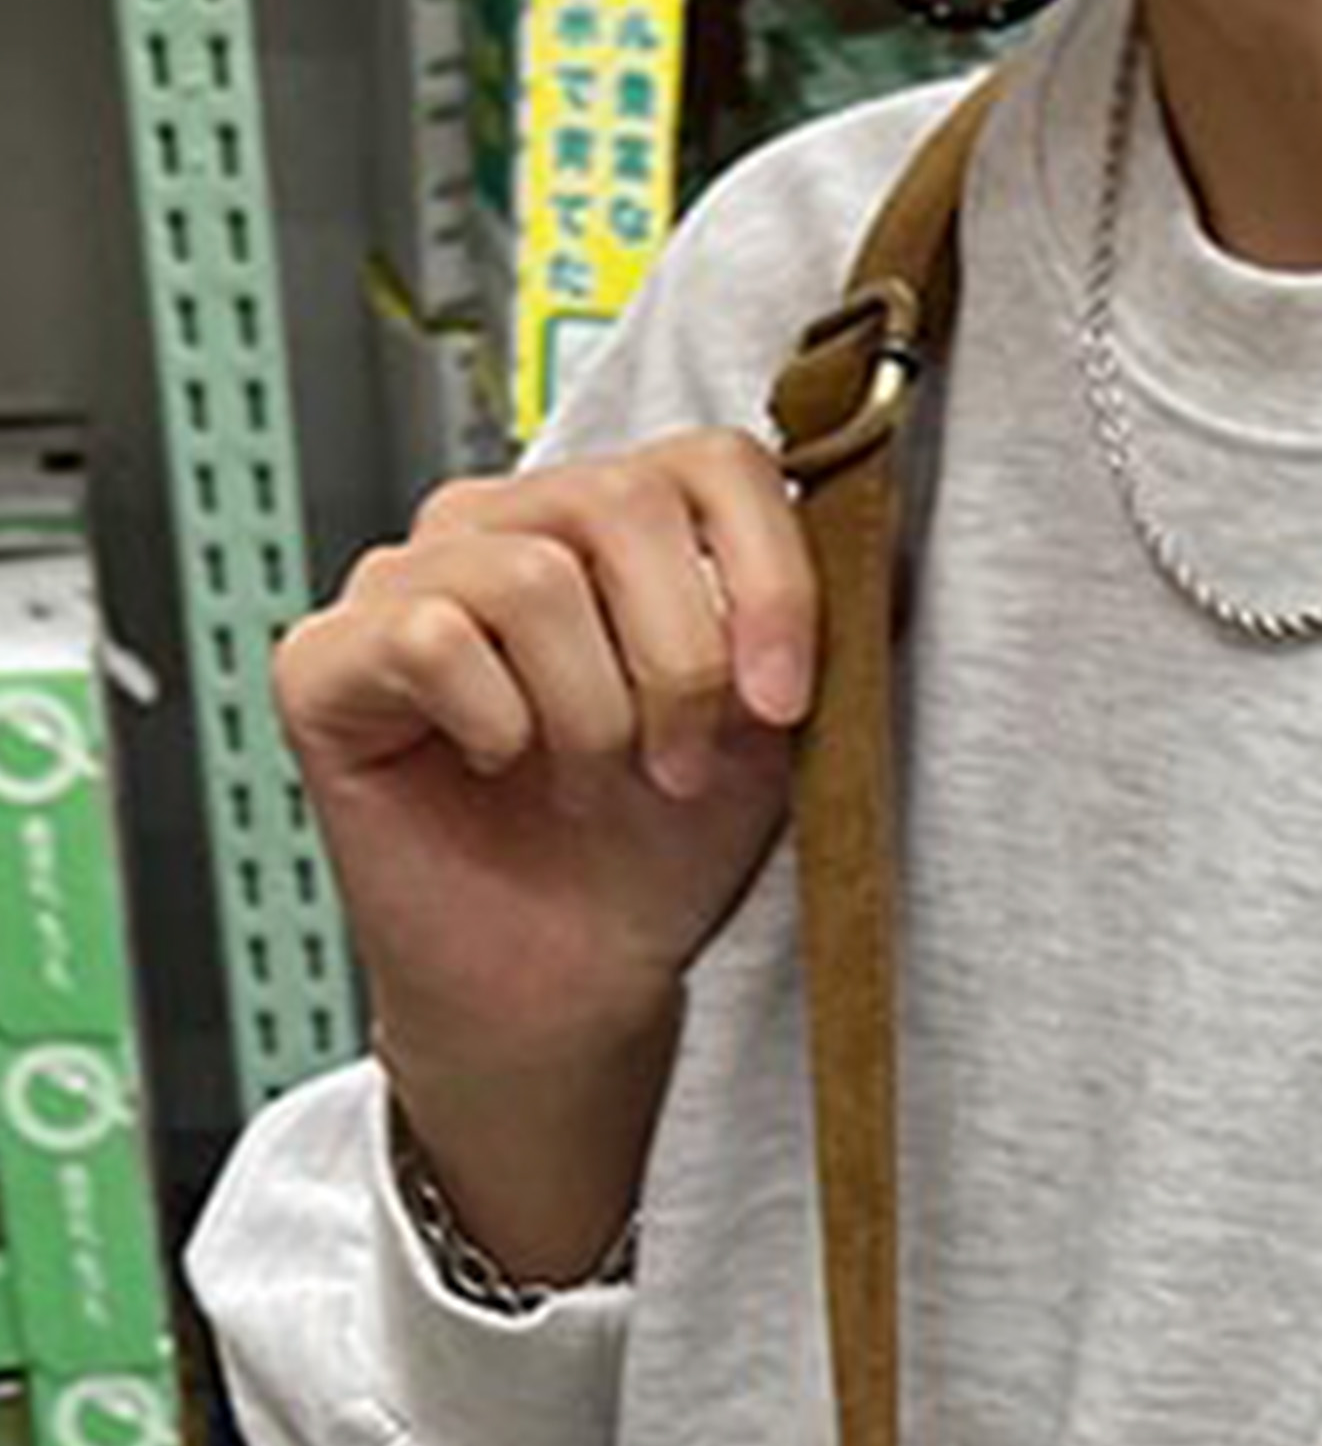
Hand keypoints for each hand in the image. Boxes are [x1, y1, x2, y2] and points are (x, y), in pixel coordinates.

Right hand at [274, 431, 817, 1085]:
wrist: (573, 985)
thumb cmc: (654, 859)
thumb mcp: (768, 739)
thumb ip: (805, 634)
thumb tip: (871, 551)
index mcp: (609, 528)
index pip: (711, 460)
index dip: (769, 577)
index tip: (785, 703)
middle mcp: (500, 528)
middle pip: (620, 505)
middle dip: (679, 664)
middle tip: (675, 769)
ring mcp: (403, 582)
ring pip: (530, 578)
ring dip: (592, 712)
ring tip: (592, 780)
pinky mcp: (326, 658)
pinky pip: (433, 639)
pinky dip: (496, 724)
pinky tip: (498, 770)